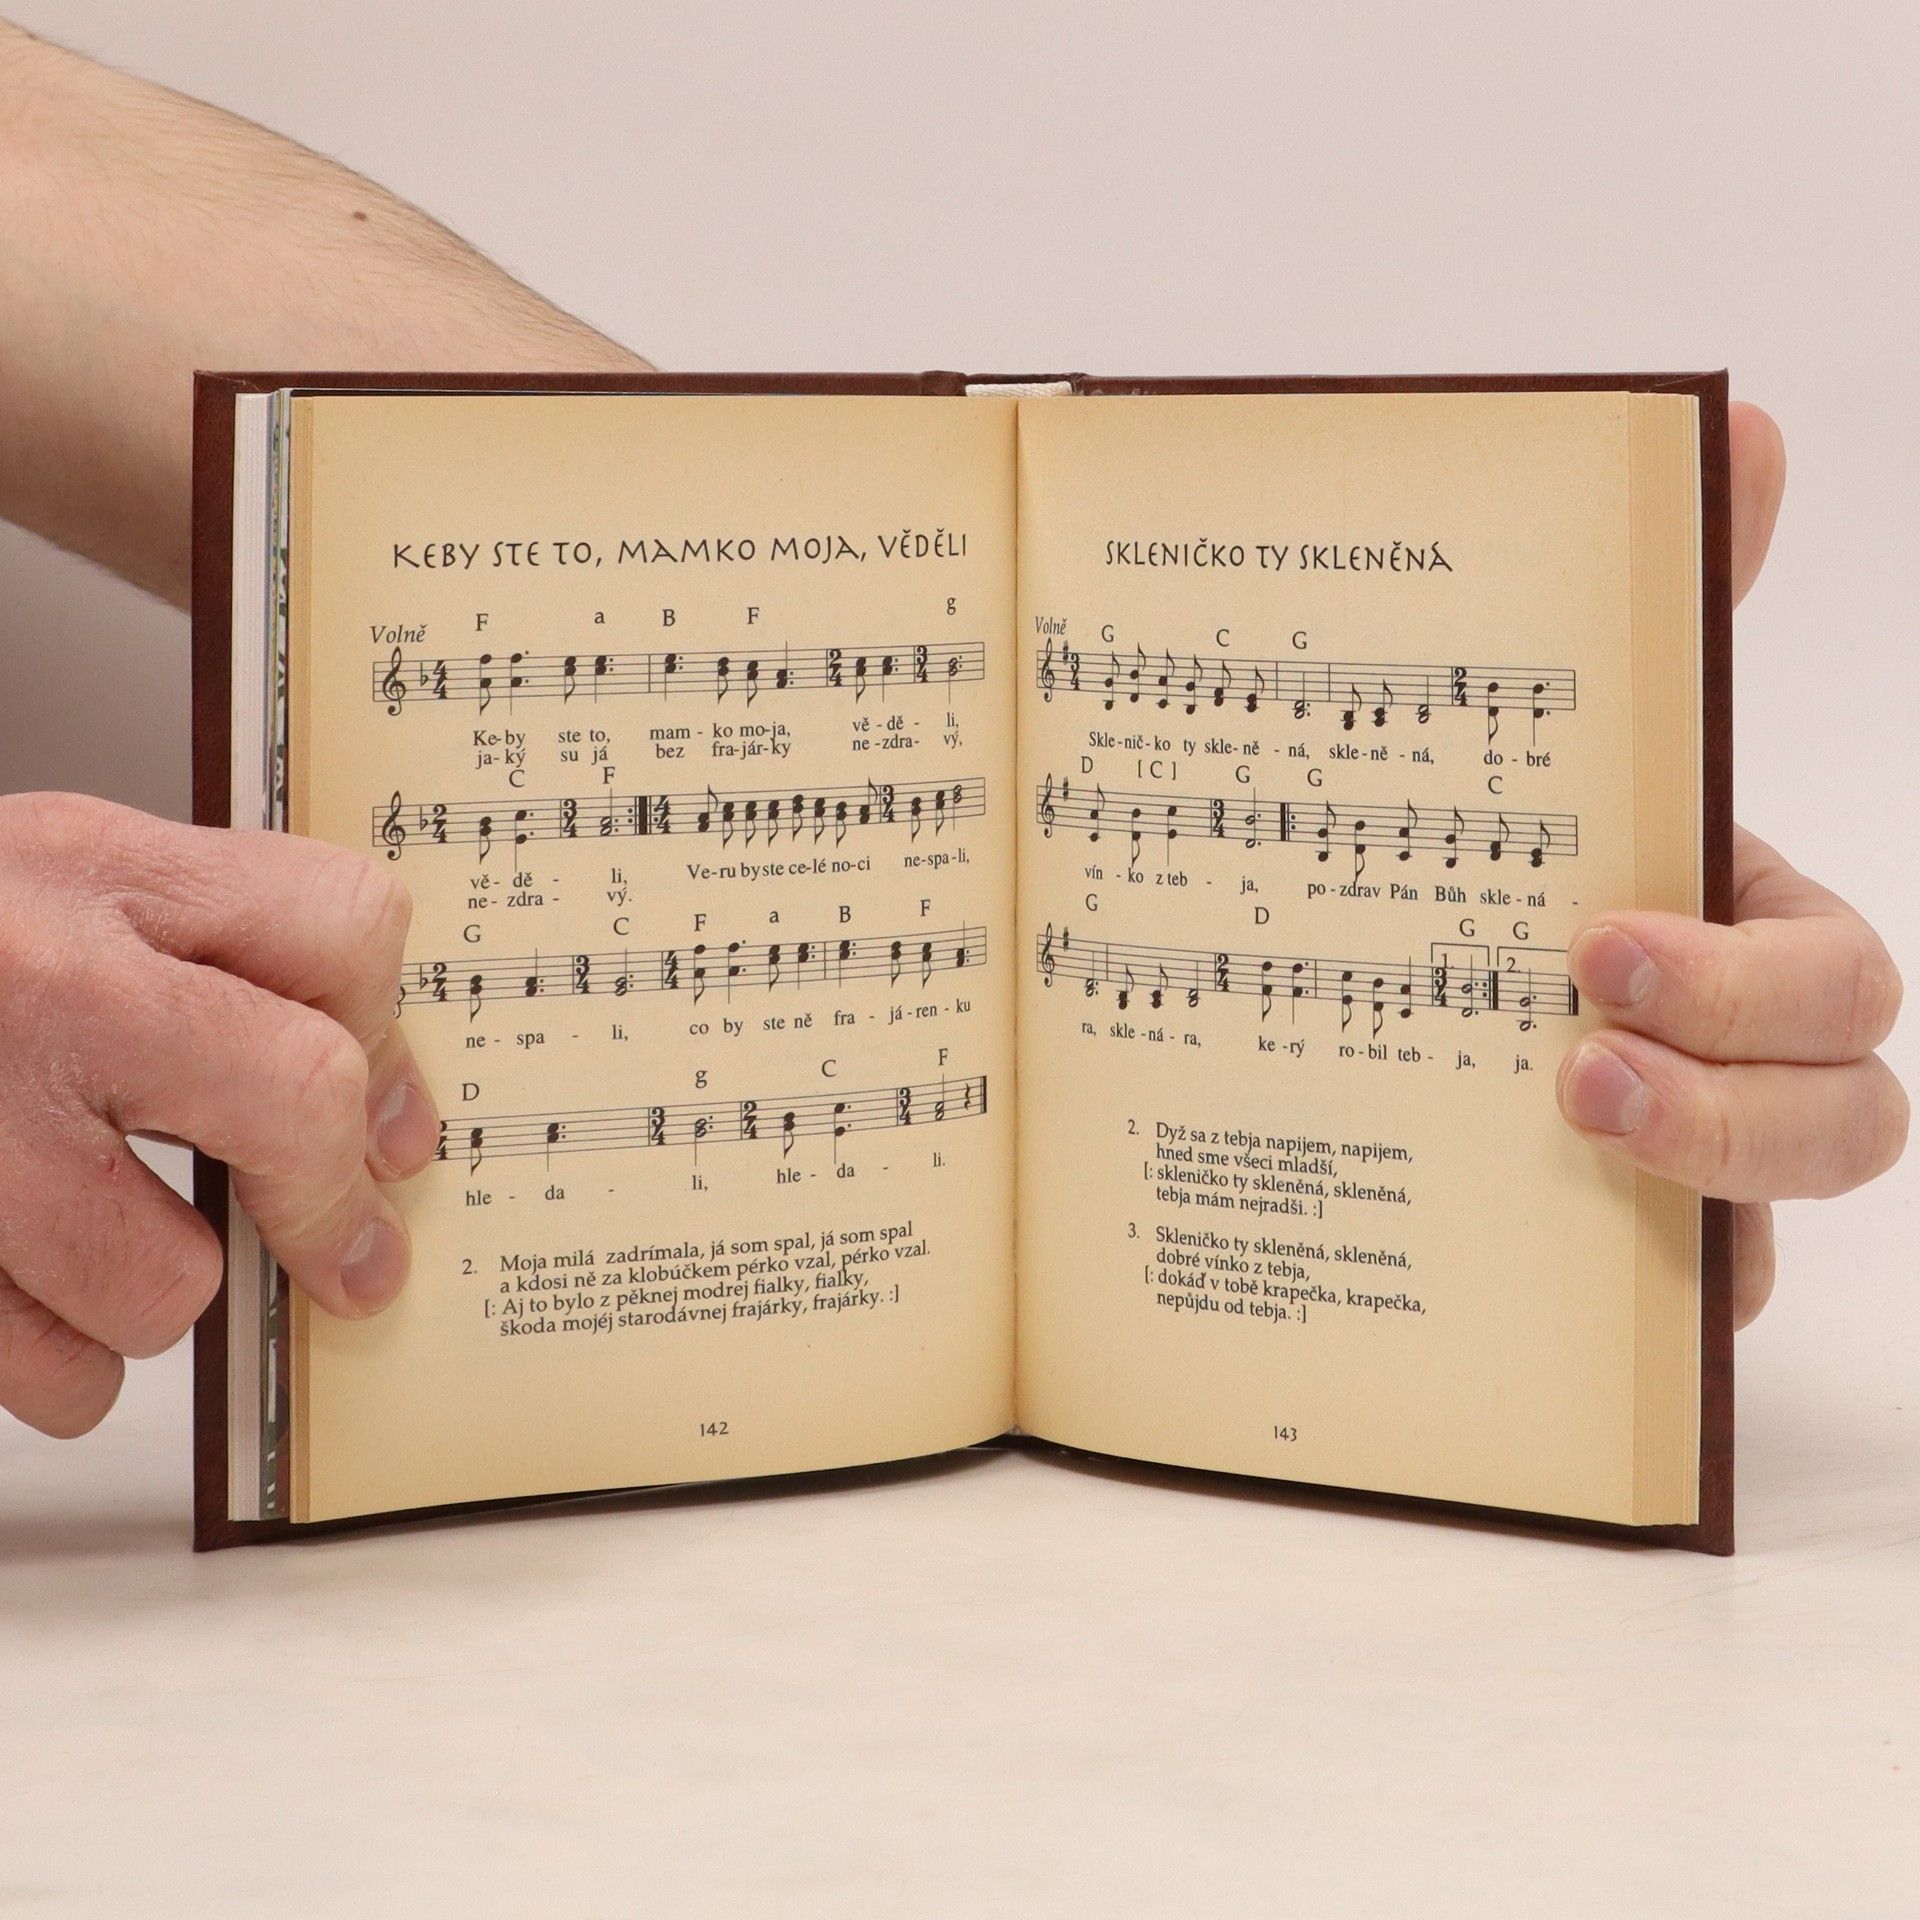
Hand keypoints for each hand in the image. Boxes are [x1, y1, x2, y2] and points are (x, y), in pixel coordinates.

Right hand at [0, 794, 438, 1434]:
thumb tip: (383, 1114)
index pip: (344, 926)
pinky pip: (51, 1374)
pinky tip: (15, 1297)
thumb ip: (211, 959)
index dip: (388, 1031)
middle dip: (330, 1200)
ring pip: (165, 1281)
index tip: (391, 1116)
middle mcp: (35, 982)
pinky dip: (51, 1364)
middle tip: (345, 1253)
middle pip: (300, 1099)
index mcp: (91, 870)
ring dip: (150, 1296)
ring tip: (87, 1243)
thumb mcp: (51, 886)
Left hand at [1557, 404, 1906, 1325]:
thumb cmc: (1546, 856)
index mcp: (1753, 942)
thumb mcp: (1589, 736)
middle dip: (1729, 1093)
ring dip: (1692, 1191)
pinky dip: (1623, 1299)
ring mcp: (1693, 1174)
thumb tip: (1745, 429)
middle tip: (1573, 1057)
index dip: (1744, 987)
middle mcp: (1747, 1065)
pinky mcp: (1626, 1266)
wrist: (1434, 961)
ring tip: (1551, 1136)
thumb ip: (1672, 605)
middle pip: (1842, 1120)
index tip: (1595, 947)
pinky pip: (1664, 1307)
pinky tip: (1515, 1278)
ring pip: (1772, 1225)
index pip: (1832, 986)